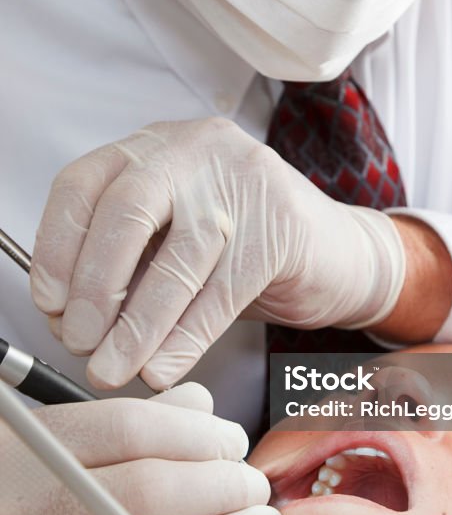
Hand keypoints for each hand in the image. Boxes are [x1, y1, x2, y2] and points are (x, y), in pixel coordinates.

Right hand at [0, 383, 280, 514]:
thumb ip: (125, 417)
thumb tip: (202, 407)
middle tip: (253, 483)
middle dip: (223, 486)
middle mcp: (44, 511)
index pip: (134, 430)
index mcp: (42, 451)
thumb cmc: (11, 484)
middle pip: (153, 492)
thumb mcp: (47, 432)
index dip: (199, 433)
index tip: (231, 439)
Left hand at [31, 119, 404, 388]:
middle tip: (80, 341)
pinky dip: (187, 337)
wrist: (339, 253)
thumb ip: (126, 266)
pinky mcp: (283, 224)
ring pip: (179, 257)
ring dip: (139, 325)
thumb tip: (68, 318)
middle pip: (127, 210)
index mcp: (157, 146)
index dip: (57, 246)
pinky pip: (224, 289)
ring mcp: (245, 180)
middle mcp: (197, 149)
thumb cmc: (246, 249)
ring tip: (116, 368)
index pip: (86, 183)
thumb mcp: (174, 243)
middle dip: (96, 286)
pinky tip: (165, 367)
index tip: (49, 303)